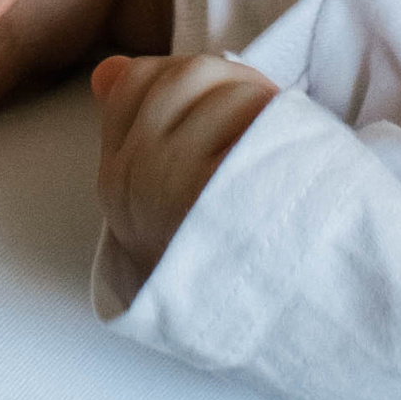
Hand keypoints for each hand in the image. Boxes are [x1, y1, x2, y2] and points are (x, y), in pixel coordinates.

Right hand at [91, 51, 277, 288]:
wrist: (271, 328)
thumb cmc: (225, 253)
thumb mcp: (167, 193)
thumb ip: (140, 125)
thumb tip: (108, 71)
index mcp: (117, 178)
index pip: (135, 84)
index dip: (189, 79)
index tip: (226, 104)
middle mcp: (132, 178)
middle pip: (184, 77)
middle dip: (233, 80)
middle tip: (270, 112)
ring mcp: (167, 184)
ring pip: (217, 89)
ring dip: (259, 99)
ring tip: (283, 135)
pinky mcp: (212, 192)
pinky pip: (249, 115)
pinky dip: (277, 117)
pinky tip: (292, 149)